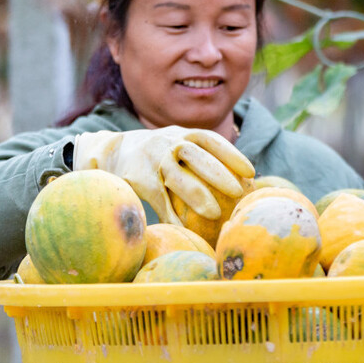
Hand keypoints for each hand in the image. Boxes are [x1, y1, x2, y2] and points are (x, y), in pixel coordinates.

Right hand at [73, 127, 253, 223]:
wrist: (112, 150)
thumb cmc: (160, 151)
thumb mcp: (178, 142)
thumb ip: (202, 155)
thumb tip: (243, 180)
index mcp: (183, 133)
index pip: (211, 140)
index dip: (232, 154)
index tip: (251, 172)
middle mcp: (168, 143)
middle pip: (196, 156)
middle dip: (218, 173)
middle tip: (238, 191)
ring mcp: (152, 161)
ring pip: (177, 178)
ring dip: (196, 196)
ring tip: (215, 213)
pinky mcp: (138, 179)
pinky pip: (158, 199)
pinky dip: (172, 215)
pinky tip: (187, 229)